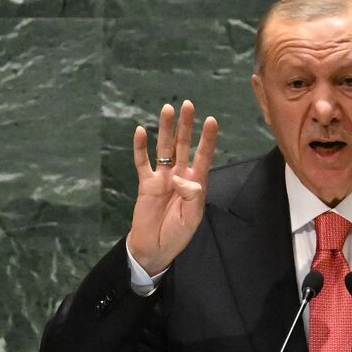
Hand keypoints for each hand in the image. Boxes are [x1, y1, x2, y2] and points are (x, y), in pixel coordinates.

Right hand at [127, 100, 218, 274]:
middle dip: (186, 126)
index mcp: (195, 184)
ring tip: (167, 109)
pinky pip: (142, 162)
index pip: (203, 156)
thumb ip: (191, 196)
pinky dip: (140, 148)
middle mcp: (180, 176)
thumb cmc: (177, 235)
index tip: (211, 120)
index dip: (207, 139)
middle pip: (183, 146)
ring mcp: (162, 178)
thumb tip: (179, 176)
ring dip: (165, 129)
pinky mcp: (146, 183)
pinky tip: (141, 131)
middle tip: (188, 104)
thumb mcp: (191, 218)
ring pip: (164, 148)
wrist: (155, 247)